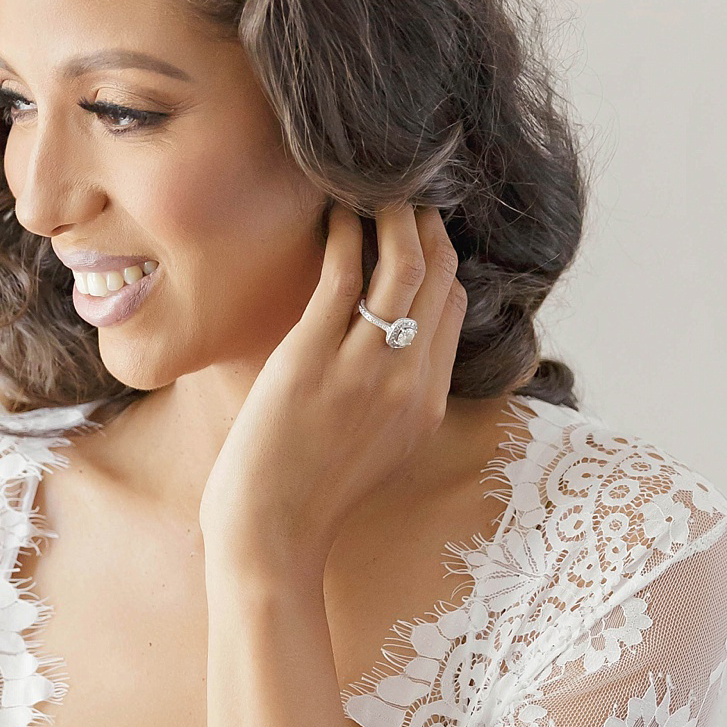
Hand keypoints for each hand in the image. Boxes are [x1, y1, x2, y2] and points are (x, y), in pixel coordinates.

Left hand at [197, 201, 466, 576]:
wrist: (273, 535)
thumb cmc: (310, 497)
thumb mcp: (378, 451)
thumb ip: (396, 401)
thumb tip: (391, 352)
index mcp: (429, 405)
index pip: (453, 308)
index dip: (439, 259)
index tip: (417, 229)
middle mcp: (409, 382)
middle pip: (440, 278)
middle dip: (426, 225)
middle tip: (401, 194)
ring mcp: (365, 369)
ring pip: (404, 265)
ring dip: (395, 215)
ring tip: (375, 191)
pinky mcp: (314, 358)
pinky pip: (343, 276)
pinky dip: (344, 234)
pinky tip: (335, 213)